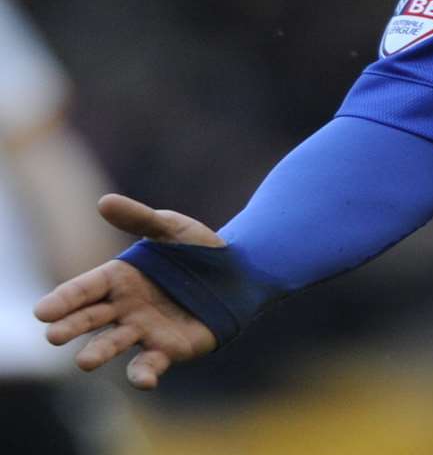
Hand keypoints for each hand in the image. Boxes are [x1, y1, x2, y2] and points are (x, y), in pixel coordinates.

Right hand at [33, 193, 222, 388]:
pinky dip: (142, 375)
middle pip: (89, 319)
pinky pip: (149, 364)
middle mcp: (123, 308)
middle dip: (71, 327)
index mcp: (118, 278)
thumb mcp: (172, 228)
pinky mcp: (166, 349)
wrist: (239, 275)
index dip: (63, 300)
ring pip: (112, 344)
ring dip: (97, 353)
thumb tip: (104, 201)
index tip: (43, 311)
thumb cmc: (199, 250)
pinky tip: (143, 381)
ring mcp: (142, 330)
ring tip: (83, 362)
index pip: (83, 289)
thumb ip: (140, 218)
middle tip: (54, 336)